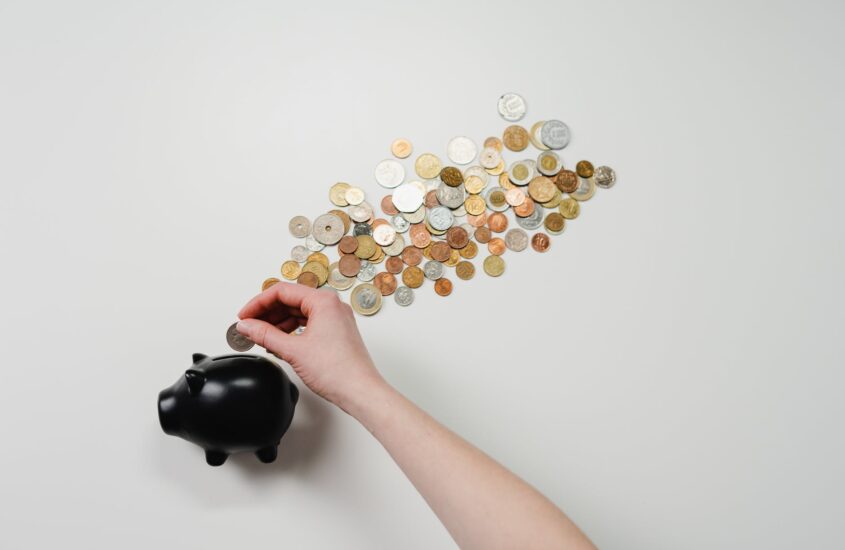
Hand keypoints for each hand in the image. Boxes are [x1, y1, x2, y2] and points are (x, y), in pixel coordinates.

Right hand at [235, 282, 385, 409]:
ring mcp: (336, 319)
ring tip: (260, 336)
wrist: (360, 391)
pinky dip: (291, 331)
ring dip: (278, 323)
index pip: (282, 291)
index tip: (244, 316)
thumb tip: (246, 326)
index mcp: (324, 301)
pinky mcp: (336, 332)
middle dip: (267, 313)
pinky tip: (278, 342)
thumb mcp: (292, 350)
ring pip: (299, 312)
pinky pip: (308, 323)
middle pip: (290, 300)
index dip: (258, 303)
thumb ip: (265, 334)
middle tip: (248, 326)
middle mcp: (332, 306)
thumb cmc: (338, 371)